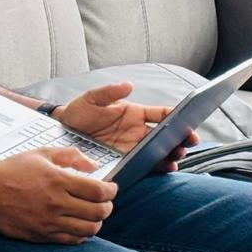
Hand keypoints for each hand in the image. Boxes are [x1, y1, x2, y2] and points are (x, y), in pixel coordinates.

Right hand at [0, 148, 116, 244]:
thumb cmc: (10, 171)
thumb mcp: (39, 154)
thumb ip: (69, 156)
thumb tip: (92, 166)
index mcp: (57, 180)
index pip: (98, 191)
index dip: (111, 191)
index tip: (111, 188)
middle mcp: (56, 203)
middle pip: (98, 212)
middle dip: (107, 207)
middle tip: (104, 202)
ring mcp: (49, 222)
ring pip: (89, 229)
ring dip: (96, 222)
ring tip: (92, 214)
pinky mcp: (42, 235)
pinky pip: (72, 240)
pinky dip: (82, 235)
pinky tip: (78, 225)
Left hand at [55, 82, 198, 170]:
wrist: (62, 133)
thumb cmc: (78, 112)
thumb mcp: (91, 99)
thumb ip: (109, 92)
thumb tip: (128, 84)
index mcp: (134, 113)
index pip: (162, 113)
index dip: (177, 116)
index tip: (189, 120)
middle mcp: (138, 130)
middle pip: (167, 135)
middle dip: (181, 137)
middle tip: (189, 141)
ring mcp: (134, 147)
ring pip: (161, 151)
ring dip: (173, 153)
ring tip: (177, 156)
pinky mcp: (128, 161)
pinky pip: (148, 165)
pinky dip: (160, 166)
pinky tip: (166, 167)